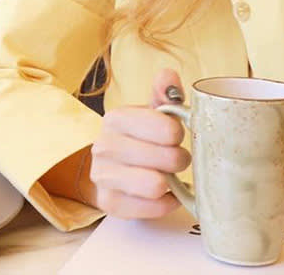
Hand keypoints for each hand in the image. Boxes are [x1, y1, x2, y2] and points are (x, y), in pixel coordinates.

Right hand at [87, 69, 190, 217]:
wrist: (109, 169)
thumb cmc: (138, 138)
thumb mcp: (152, 113)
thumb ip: (164, 93)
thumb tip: (168, 75)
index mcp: (116, 118)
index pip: (166, 128)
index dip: (179, 134)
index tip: (176, 136)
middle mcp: (103, 145)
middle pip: (167, 158)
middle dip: (179, 160)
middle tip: (177, 159)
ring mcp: (103, 176)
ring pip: (156, 184)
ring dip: (171, 182)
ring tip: (168, 175)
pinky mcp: (109, 203)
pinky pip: (153, 207)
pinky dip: (165, 202)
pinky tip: (162, 193)